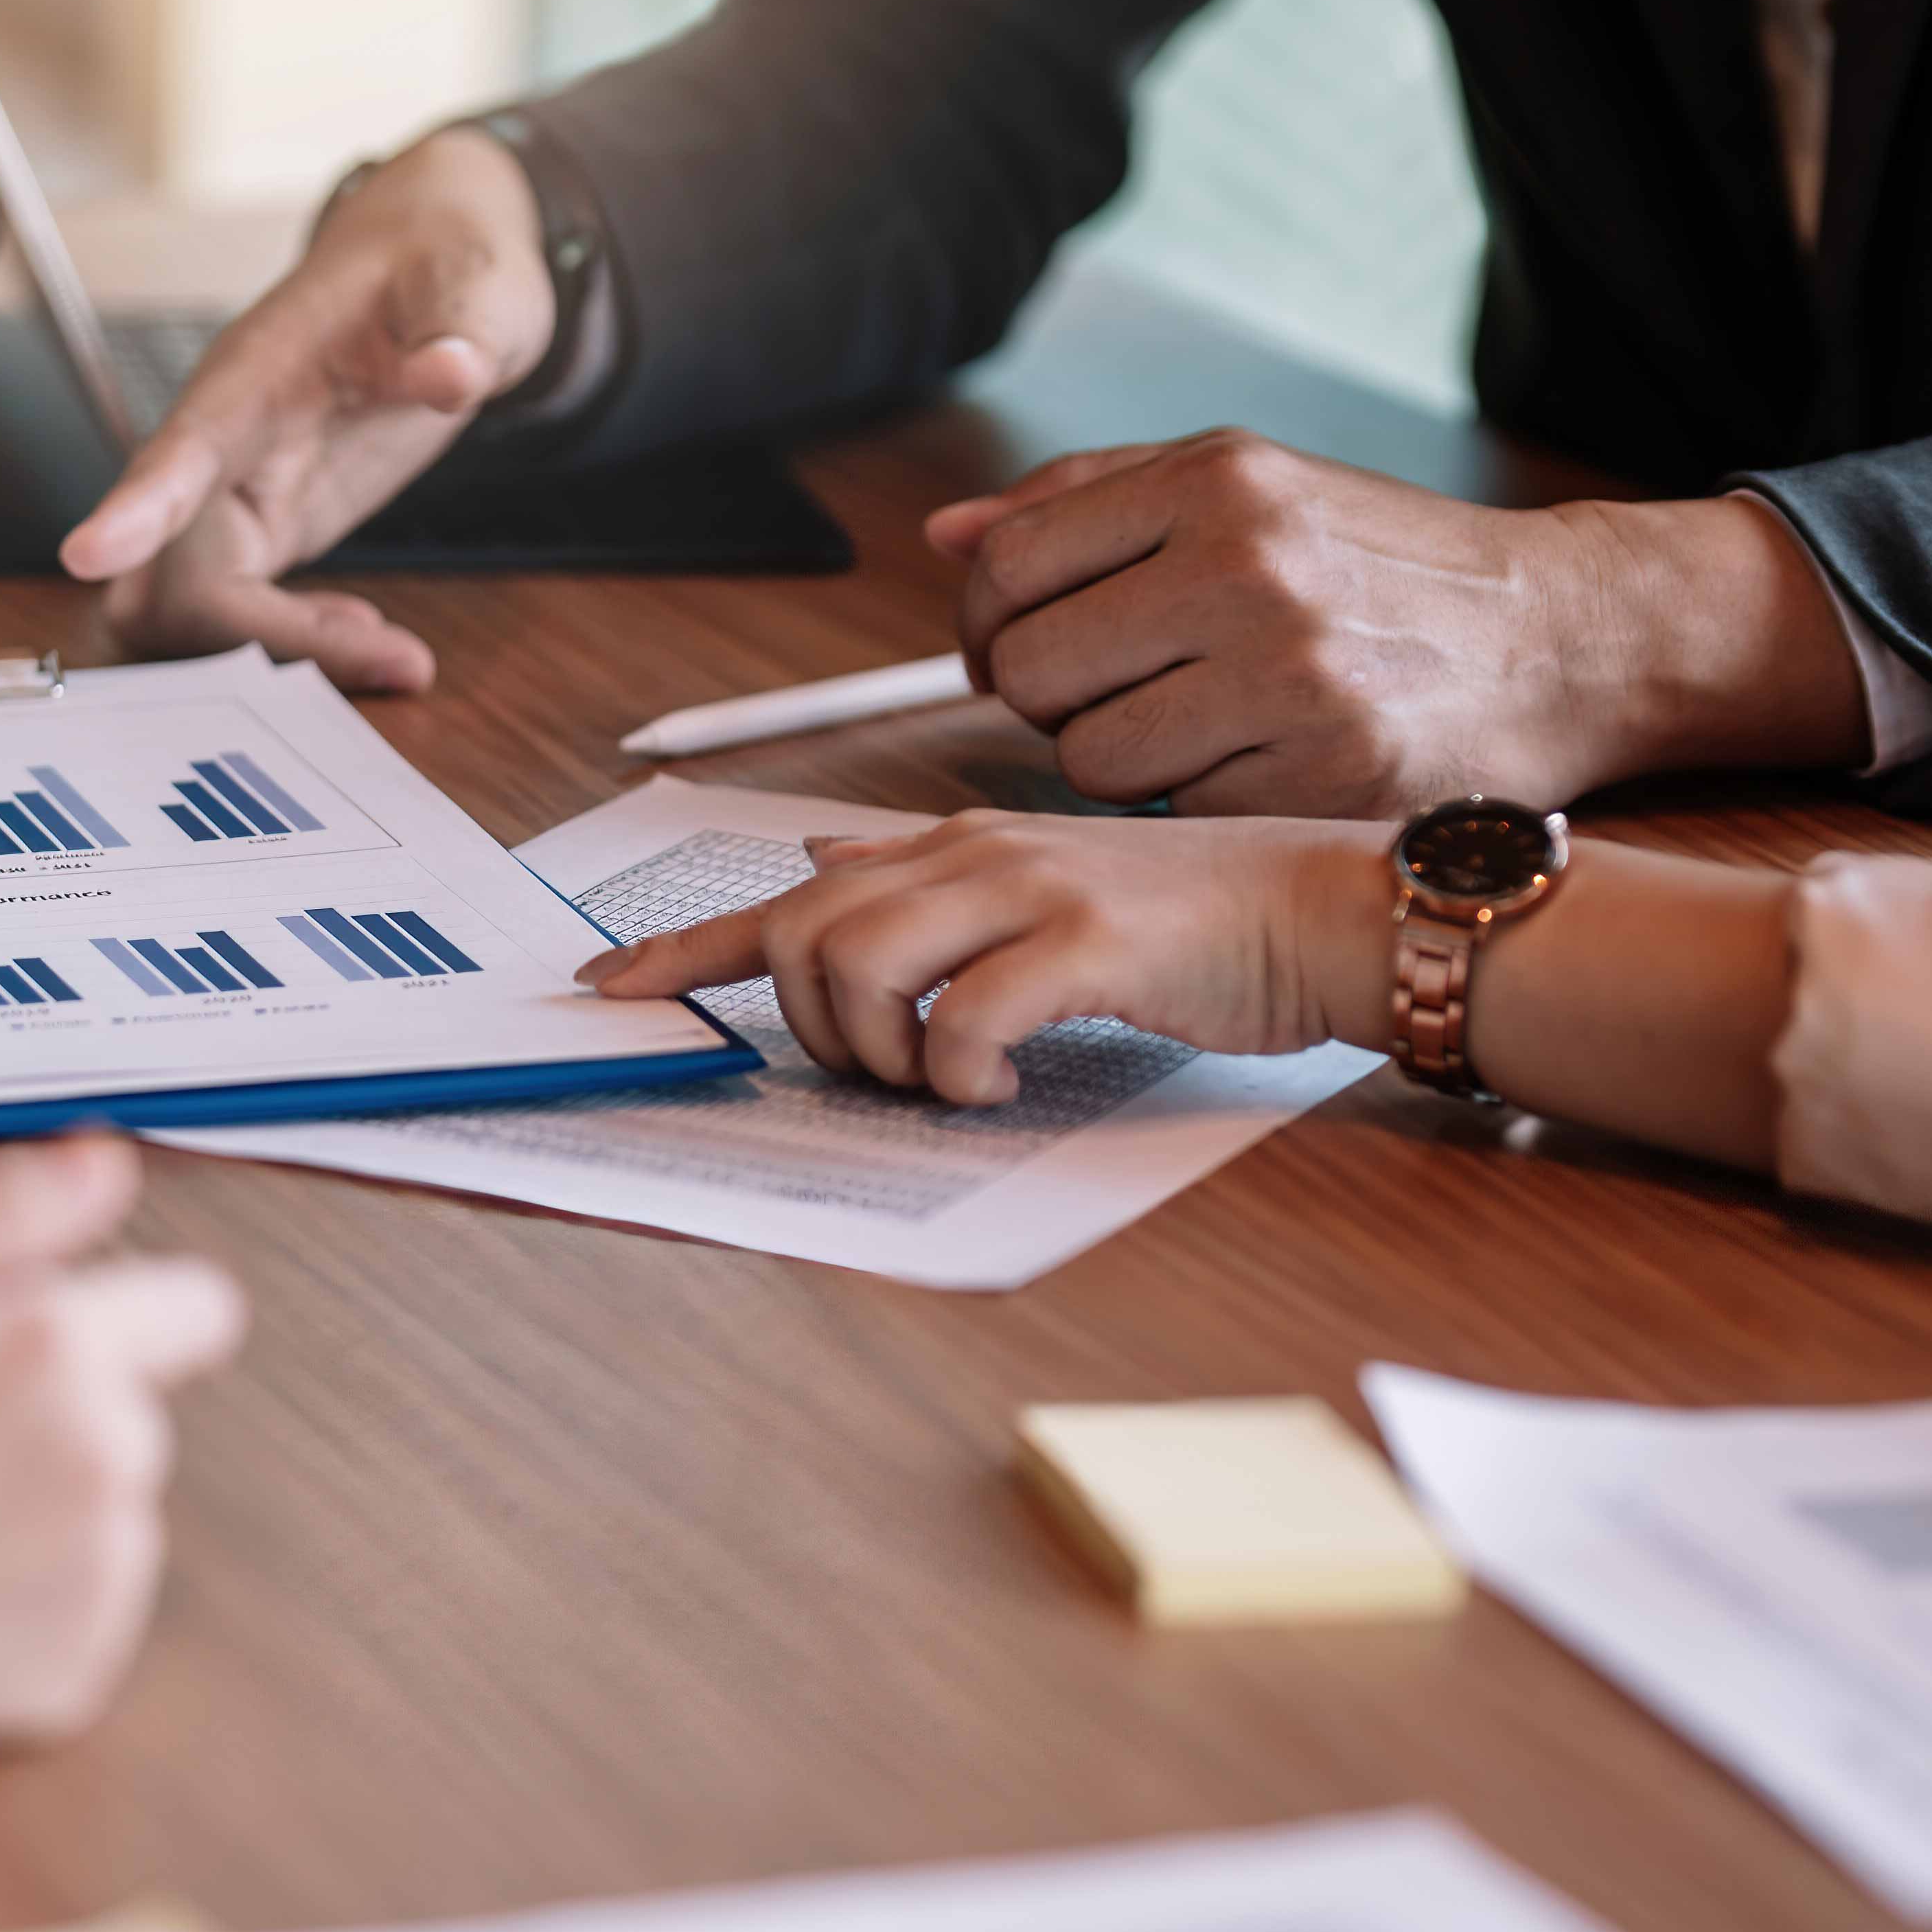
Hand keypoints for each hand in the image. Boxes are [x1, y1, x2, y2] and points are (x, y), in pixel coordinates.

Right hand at [0, 1136, 243, 1894]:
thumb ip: (1, 1206)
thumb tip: (106, 1163)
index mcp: (58, 1345)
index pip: (196, 1307)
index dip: (133, 1312)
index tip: (49, 1340)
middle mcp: (105, 1457)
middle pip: (130, 1411)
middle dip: (52, 1411)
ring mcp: (97, 1575)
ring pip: (104, 1510)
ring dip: (38, 1506)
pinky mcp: (74, 1673)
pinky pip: (77, 1611)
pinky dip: (21, 1601)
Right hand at [58, 129, 555, 690]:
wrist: (428, 270)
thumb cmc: (437, 265)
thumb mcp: (477, 281)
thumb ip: (462, 330)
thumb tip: (450, 373)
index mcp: (253, 374)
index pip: (178, 448)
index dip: (134, 508)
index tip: (86, 555)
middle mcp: (219, 444)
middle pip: (175, 572)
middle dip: (259, 639)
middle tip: (394, 657)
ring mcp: (231, 493)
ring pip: (190, 609)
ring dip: (271, 657)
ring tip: (392, 653)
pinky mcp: (258, 528)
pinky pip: (232, 616)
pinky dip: (292, 649)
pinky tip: (368, 639)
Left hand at [587, 810, 1386, 1103]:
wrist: (1319, 908)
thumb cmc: (1181, 919)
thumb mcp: (1033, 884)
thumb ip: (923, 882)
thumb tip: (818, 869)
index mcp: (946, 849)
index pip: (783, 899)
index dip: (686, 948)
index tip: (611, 989)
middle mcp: (969, 855)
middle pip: (803, 936)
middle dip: (808, 1024)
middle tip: (879, 1068)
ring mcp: (1026, 891)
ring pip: (860, 965)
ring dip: (876, 1049)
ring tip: (937, 1076)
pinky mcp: (1086, 942)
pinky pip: (966, 1014)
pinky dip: (959, 1069)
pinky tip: (999, 1082)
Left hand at [927, 432, 1867, 813]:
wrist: (1568, 636)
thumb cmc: (1376, 562)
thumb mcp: (1246, 484)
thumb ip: (1087, 500)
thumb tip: (947, 534)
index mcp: (1218, 481)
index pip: (1008, 567)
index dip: (987, 625)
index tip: (1013, 650)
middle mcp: (1252, 569)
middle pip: (1034, 672)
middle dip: (1048, 698)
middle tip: (1110, 696)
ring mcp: (1293, 677)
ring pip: (1092, 759)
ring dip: (1118, 760)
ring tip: (1193, 727)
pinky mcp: (1329, 776)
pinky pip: (1177, 812)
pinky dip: (1197, 801)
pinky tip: (1258, 764)